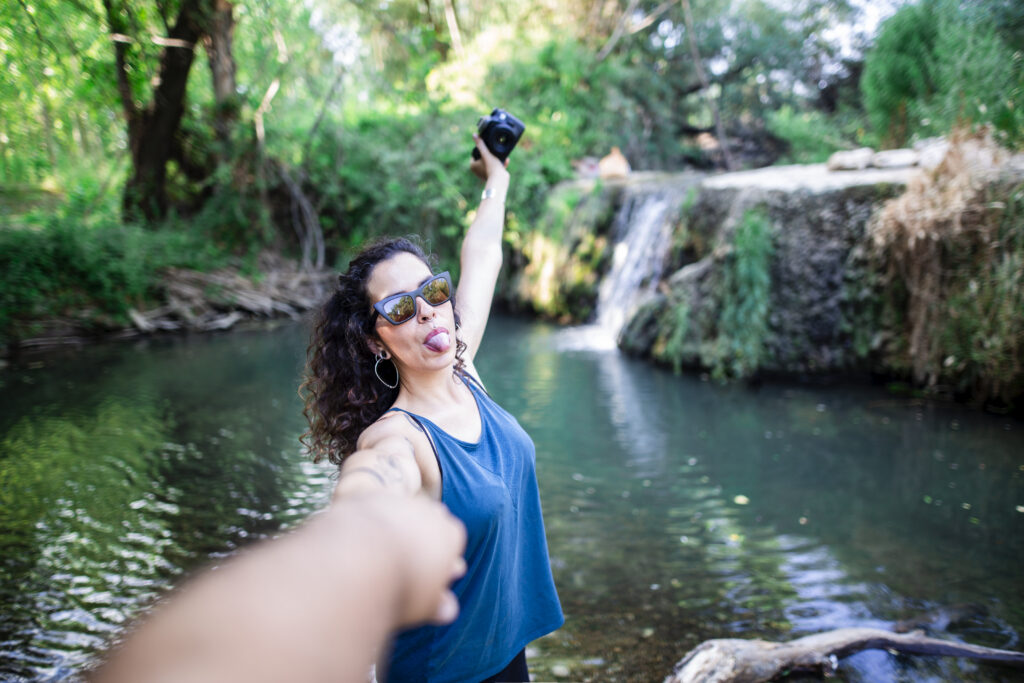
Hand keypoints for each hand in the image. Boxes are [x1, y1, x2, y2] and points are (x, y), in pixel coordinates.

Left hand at [336, 494, 466, 626]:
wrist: (358, 562)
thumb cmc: (399, 588)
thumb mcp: (425, 605)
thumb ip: (438, 605)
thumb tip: (447, 612)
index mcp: (450, 534)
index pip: (452, 540)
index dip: (442, 558)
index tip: (431, 575)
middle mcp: (427, 510)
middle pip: (429, 520)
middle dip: (422, 536)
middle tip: (407, 561)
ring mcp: (398, 500)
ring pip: (400, 510)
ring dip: (394, 526)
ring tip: (378, 553)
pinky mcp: (368, 496)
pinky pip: (370, 506)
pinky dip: (367, 520)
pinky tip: (357, 540)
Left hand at [470, 134, 510, 182]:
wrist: (500, 179)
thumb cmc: (492, 166)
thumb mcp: (486, 153)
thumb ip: (481, 144)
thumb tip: (474, 135)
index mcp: (473, 166)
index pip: (474, 154)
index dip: (480, 149)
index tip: (486, 147)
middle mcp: (477, 171)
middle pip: (482, 159)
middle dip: (489, 154)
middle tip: (494, 150)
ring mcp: (484, 175)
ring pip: (490, 164)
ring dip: (496, 159)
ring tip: (501, 155)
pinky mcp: (492, 177)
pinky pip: (495, 169)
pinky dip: (500, 165)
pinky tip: (506, 160)